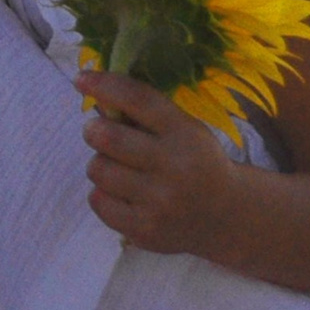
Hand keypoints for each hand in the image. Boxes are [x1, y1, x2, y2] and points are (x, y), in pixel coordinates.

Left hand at [78, 72, 235, 256]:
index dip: (105, 86)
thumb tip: (98, 96)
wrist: (227, 216)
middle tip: (96, 132)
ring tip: (116, 167)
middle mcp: (175, 166)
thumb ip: (145, 115)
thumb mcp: (185, 131)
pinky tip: (120, 192)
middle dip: (93, 130)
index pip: (139, 100)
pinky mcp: (146, 229)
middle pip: (108, 138)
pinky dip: (101, 193)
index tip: (81, 79)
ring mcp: (160, 202)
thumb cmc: (197, 162)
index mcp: (186, 133)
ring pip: (99, 169)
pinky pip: (98, 201)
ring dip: (99, 163)